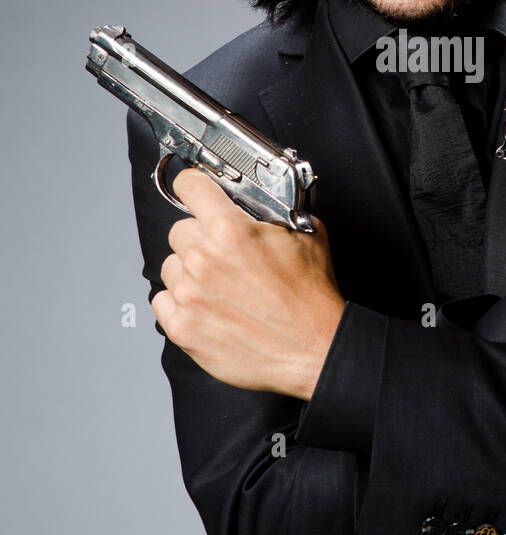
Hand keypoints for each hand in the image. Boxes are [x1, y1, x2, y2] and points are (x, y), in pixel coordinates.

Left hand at [151, 168, 345, 398]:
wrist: (314, 348)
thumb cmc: (311, 297)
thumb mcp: (306, 233)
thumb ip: (272, 211)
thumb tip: (257, 202)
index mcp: (230, 230)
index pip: (188, 186)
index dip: (195, 187)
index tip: (196, 193)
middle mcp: (203, 259)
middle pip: (179, 230)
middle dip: (200, 237)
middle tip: (225, 254)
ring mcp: (189, 295)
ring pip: (171, 266)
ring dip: (189, 272)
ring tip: (221, 286)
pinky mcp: (183, 328)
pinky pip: (162, 302)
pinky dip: (180, 303)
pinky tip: (208, 306)